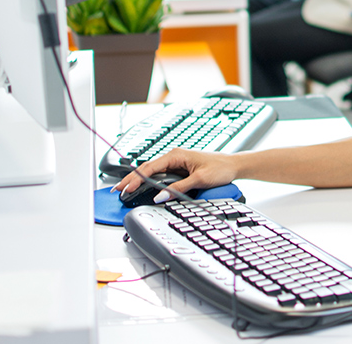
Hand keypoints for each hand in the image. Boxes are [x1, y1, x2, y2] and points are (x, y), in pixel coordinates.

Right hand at [116, 148, 241, 200]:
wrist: (233, 165)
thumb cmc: (220, 168)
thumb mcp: (199, 180)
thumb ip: (179, 188)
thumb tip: (160, 196)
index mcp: (176, 155)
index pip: (149, 168)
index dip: (135, 179)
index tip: (126, 188)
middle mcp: (173, 157)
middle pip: (146, 168)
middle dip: (131, 179)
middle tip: (117, 190)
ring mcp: (175, 162)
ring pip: (151, 171)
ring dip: (138, 180)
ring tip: (125, 189)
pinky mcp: (179, 168)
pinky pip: (159, 174)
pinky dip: (148, 180)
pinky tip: (141, 186)